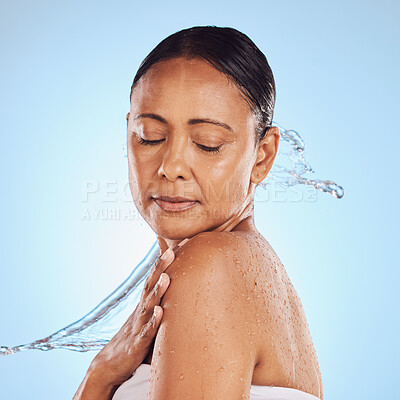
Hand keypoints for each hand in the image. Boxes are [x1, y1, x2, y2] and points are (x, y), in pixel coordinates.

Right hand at [88, 246, 175, 388]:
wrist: (108, 366)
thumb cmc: (132, 339)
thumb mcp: (145, 318)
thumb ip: (157, 304)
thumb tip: (172, 293)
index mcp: (144, 304)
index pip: (153, 279)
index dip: (162, 263)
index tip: (173, 245)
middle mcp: (141, 311)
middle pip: (150, 286)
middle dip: (160, 269)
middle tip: (170, 251)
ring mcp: (138, 326)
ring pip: (149, 306)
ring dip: (157, 291)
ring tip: (165, 277)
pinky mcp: (137, 344)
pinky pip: (147, 332)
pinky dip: (153, 322)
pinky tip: (159, 312)